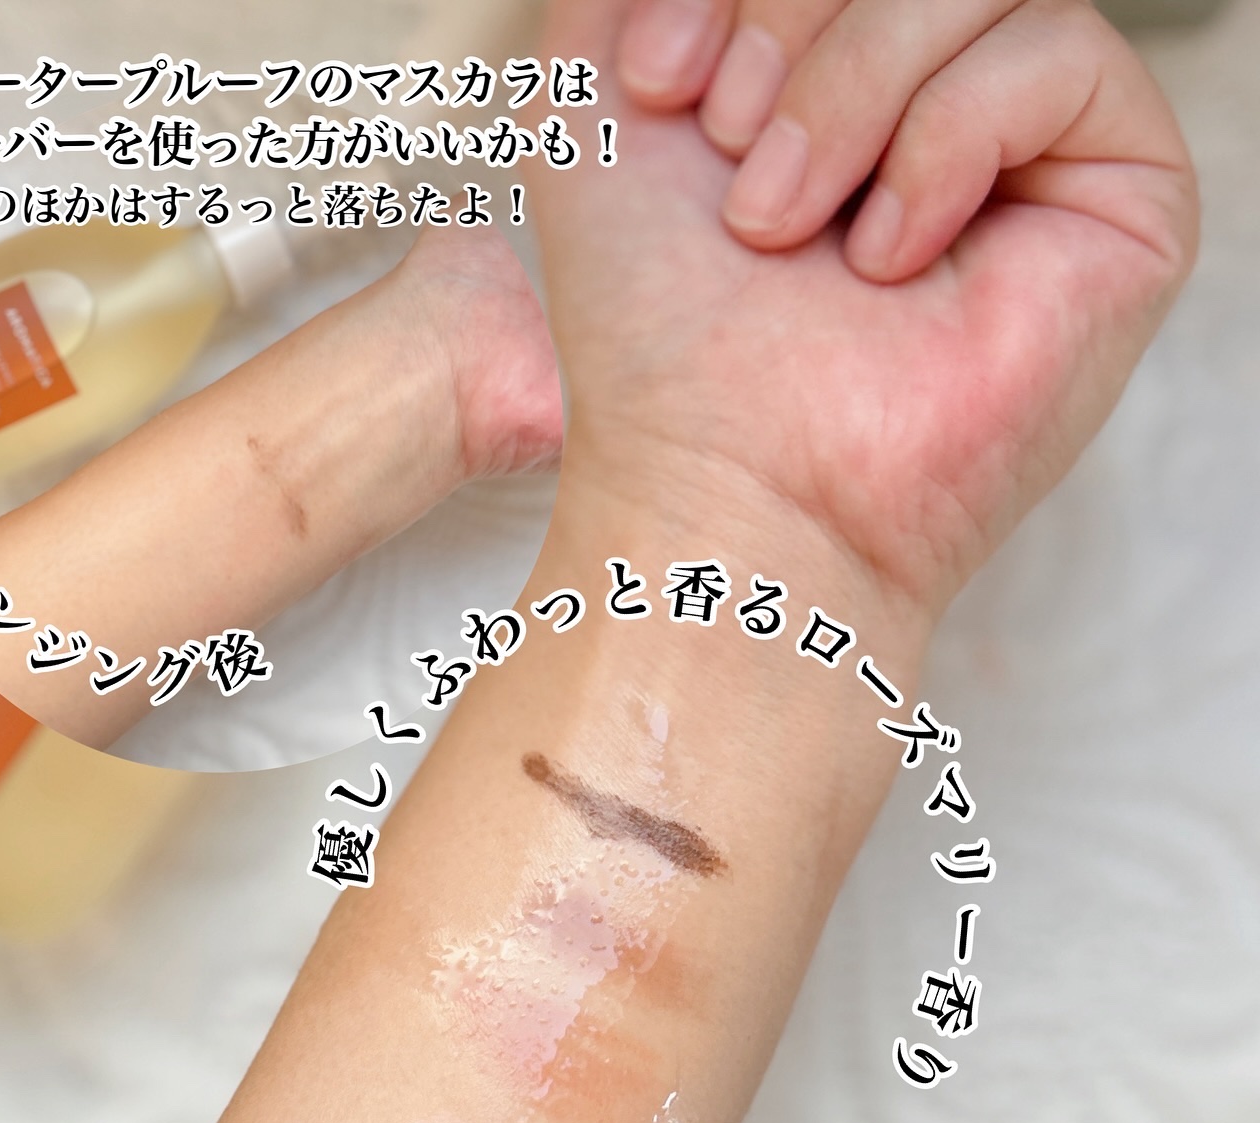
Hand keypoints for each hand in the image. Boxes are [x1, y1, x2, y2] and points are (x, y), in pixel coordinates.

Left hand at [536, 0, 1197, 616]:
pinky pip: (1055, 54)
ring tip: (783, 226)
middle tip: (732, 164)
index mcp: (833, 78)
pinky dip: (940, 146)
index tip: (656, 83)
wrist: (722, 480)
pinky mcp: (1122, 201)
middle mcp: (937, 106)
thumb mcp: (597, 101)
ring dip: (848, 93)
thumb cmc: (659, 331)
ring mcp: (1034, 153)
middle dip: (787, 25)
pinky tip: (885, 259)